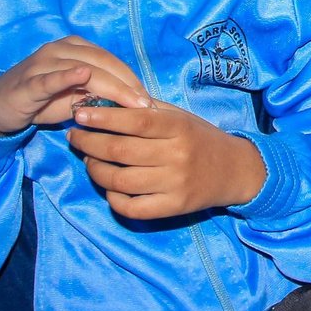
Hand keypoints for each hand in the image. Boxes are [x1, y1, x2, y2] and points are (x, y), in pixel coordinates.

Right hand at [0, 36, 151, 135]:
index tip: (150, 99)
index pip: (111, 60)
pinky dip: (67, 76)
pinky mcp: (28, 81)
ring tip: (130, 102)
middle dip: (128, 85)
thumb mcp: (72, 97)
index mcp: (74, 47)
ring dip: (111, 86)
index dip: (132, 79)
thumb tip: (130, 104)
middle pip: (102, 63)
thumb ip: (97, 95)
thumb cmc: (39, 101)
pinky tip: (82, 76)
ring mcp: (43, 62)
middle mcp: (60, 49)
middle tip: (146, 105)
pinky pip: (50, 78)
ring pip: (84, 70)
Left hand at [69, 99, 267, 219]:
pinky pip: (131, 208)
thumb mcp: (180, 116)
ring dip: (95, 169)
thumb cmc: (200, 138)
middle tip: (75, 136)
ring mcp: (174, 184)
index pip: (136, 121)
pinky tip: (108, 185)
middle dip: (89, 143)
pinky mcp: (173, 209)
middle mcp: (177, 156)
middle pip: (121, 150)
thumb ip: (147, 109)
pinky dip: (112, 198)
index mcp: (179, 127)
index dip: (104, 117)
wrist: (234, 171)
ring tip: (89, 159)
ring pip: (120, 180)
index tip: (79, 115)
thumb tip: (105, 102)